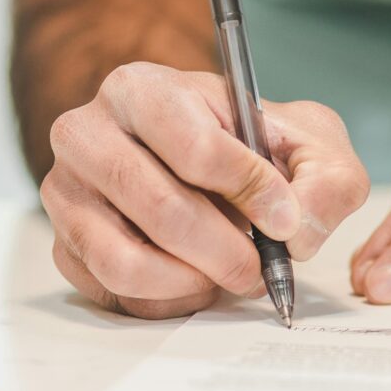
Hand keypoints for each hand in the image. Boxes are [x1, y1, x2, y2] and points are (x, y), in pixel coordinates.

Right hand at [42, 62, 368, 318]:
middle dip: (227, 252)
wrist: (203, 162)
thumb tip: (295, 231)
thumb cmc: (252, 147)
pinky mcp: (65, 247)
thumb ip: (324, 179)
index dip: (249, 191)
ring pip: (126, 261)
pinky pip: (114, 293)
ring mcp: (66, 194)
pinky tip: (198, 281)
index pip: (194, 147)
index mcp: (142, 90)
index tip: (284, 218)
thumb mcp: (309, 143)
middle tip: (261, 268)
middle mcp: (86, 135)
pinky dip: (168, 300)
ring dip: (193, 282)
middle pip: (160, 210)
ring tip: (228, 274)